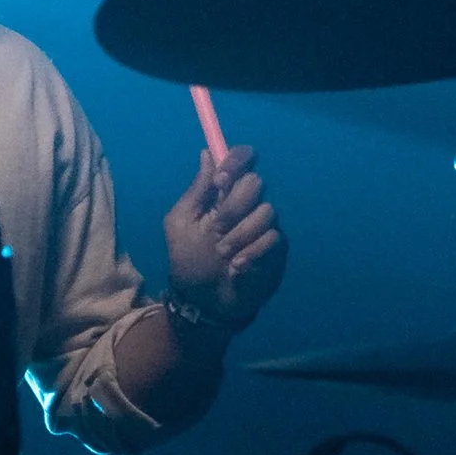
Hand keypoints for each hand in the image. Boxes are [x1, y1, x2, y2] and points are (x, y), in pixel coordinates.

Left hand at [161, 144, 285, 332]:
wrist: (203, 300)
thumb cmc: (189, 259)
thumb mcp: (180, 224)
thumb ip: (195, 191)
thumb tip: (206, 154)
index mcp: (222, 193)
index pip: (240, 160)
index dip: (235, 161)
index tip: (220, 179)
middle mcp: (246, 204)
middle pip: (255, 183)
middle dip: (233, 206)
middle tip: (217, 227)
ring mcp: (263, 224)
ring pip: (265, 212)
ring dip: (239, 235)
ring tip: (223, 253)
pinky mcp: (275, 247)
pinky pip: (272, 238)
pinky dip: (251, 253)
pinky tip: (237, 267)